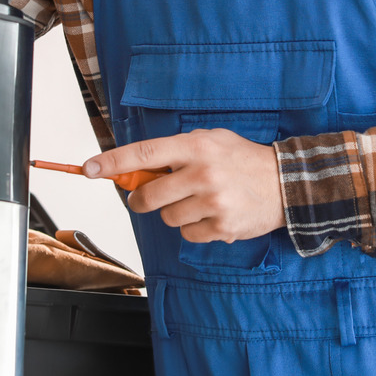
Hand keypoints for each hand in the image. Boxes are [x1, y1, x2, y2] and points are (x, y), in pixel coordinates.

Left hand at [85, 129, 284, 243]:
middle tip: (148, 198)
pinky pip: (187, 234)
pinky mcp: (221, 226)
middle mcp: (203, 173)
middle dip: (141, 200)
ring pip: (167, 218)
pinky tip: (212, 215)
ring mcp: (212, 202)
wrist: (286, 183)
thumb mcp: (211, 141)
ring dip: (175, 213)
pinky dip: (194, 228)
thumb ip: (176, 151)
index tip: (89, 168)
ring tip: (199, 201)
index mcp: (197, 146)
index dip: (113, 162)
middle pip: (149, 196)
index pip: (145, 152)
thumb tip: (137, 169)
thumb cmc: (242, 159)